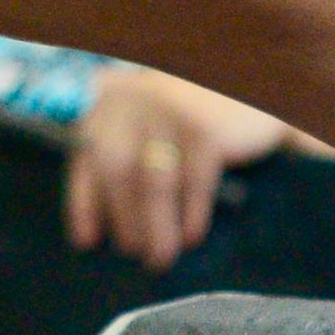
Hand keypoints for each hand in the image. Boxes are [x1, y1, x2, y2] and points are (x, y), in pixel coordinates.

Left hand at [66, 66, 290, 267]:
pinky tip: (192, 236)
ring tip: (161, 258)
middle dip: (125, 219)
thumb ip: (127, 153)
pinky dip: (192, 213)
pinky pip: (193, 181)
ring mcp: (168, 113)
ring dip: (156, 226)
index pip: (87, 159)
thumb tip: (100, 222)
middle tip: (136, 255)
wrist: (249, 76)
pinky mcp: (203, 129)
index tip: (86, 243)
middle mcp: (132, 103)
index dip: (84, 204)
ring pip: (154, 183)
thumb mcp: (150, 120)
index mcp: (111, 104)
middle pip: (117, 173)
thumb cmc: (195, 107)